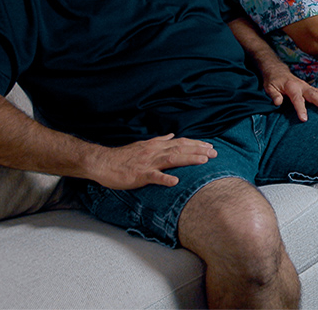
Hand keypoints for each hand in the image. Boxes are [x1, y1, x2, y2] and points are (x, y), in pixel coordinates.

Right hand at [90, 134, 216, 189]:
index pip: (180, 143)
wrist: (102, 162)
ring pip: (171, 159)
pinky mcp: (139, 175)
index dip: (196, 144)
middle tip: (214, 153)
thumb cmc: (122, 156)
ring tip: (204, 161)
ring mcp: (147, 163)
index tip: (210, 146)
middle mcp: (154, 152)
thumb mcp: (142, 145)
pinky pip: (153, 177)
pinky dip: (165, 178)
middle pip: (180, 149)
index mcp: (155, 146)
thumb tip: (171, 135)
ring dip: (189, 159)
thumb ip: (158, 141)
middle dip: (199, 150)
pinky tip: (175, 181)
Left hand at [263, 71, 317, 120]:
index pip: (297, 99)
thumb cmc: (273, 81)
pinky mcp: (310, 88)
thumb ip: (274, 95)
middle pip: (313, 95)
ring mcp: (307, 86)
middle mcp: (302, 86)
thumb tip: (278, 103)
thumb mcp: (269, 87)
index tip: (304, 119)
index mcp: (291, 87)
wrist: (277, 71)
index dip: (301, 109)